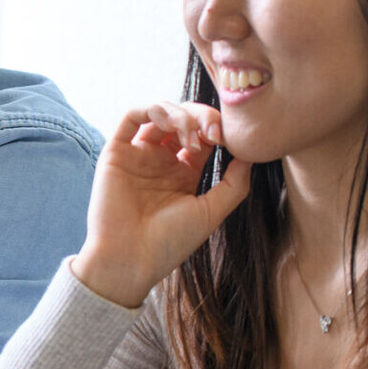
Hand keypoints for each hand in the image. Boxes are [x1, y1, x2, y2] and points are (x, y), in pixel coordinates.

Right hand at [73, 101, 253, 307]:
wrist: (131, 259)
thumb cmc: (170, 242)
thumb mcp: (211, 212)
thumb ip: (235, 184)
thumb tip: (251, 153)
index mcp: (183, 173)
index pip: (203, 136)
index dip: (219, 130)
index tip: (230, 140)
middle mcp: (160, 160)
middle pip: (183, 120)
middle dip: (202, 118)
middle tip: (213, 133)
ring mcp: (138, 155)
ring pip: (159, 113)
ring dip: (180, 114)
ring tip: (191, 135)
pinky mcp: (116, 152)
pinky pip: (131, 117)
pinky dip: (151, 108)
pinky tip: (169, 121)